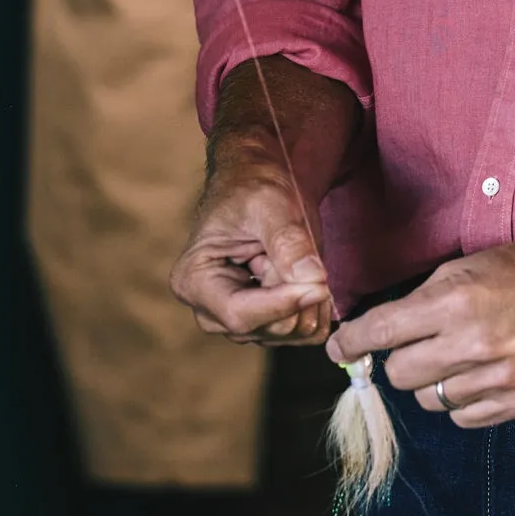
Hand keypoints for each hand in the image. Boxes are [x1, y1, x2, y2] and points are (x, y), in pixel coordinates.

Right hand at [171, 141, 332, 345]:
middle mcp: (209, 310)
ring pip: (283, 334)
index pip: (239, 312)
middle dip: (298, 299)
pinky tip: (319, 282)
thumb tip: (312, 278)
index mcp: (194, 280)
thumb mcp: (269, 203)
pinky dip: (315, 313)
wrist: (256, 181)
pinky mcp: (260, 320)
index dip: (283, 304)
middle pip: (263, 328)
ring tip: (309, 262)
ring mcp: (234, 318)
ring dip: (308, 303)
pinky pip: (295, 333)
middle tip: (315, 262)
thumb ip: (288, 240)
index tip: (320, 284)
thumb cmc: (253, 186)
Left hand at [326, 149, 514, 425]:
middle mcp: (473, 341)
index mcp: (455, 298)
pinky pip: (462, 418)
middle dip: (401, 358)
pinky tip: (480, 372)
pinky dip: (462, 400)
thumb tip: (376, 331)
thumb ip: (422, 299)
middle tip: (421, 340)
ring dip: (435, 380)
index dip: (351, 343)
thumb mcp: (469, 264)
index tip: (338, 348)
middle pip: (400, 373)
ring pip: (429, 400)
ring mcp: (499, 376)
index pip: (380, 333)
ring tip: (462, 353)